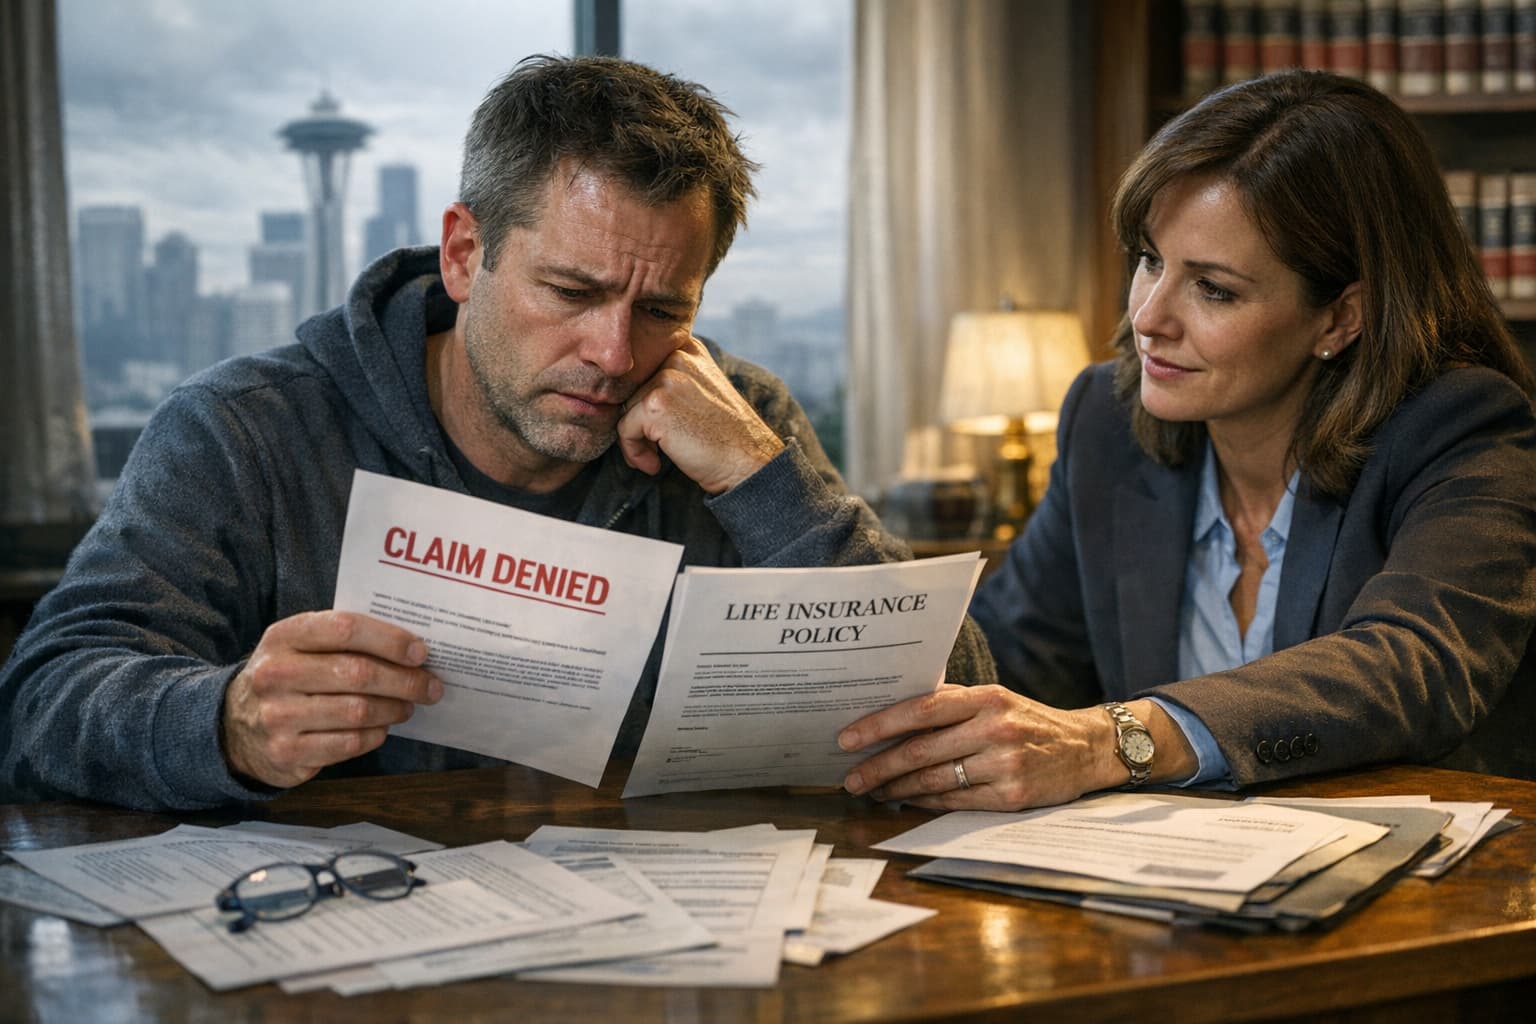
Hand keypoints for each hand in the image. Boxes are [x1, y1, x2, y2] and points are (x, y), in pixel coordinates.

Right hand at [221, 611, 443, 788]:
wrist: (234, 727)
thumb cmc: (288, 677)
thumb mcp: (300, 647)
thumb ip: (344, 640)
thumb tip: (411, 649)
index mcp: (284, 637)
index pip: (345, 628)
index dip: (389, 639)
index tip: (420, 652)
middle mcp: (275, 674)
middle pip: (357, 673)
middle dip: (405, 680)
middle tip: (430, 686)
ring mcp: (277, 716)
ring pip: (357, 711)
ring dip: (394, 709)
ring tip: (407, 706)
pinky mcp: (286, 753)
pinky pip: (348, 744)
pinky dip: (374, 736)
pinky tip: (381, 728)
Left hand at [616, 336, 784, 493]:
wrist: (749, 462)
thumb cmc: (725, 436)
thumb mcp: (703, 391)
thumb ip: (673, 380)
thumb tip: (625, 392)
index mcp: (688, 349)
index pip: (644, 372)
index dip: (644, 404)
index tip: (658, 429)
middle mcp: (677, 356)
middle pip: (631, 390)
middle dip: (639, 424)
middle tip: (657, 449)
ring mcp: (666, 378)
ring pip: (624, 410)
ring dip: (636, 440)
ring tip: (658, 457)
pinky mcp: (655, 404)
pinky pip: (624, 430)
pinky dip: (634, 453)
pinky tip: (656, 465)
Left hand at [836, 684, 1124, 810]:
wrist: (1086, 748)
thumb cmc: (1027, 720)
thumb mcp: (996, 698)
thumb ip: (951, 702)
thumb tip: (892, 714)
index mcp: (987, 698)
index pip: (921, 709)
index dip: (879, 724)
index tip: (847, 738)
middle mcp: (995, 729)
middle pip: (920, 751)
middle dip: (878, 766)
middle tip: (851, 778)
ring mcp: (1004, 765)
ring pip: (933, 781)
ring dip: (895, 789)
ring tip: (871, 791)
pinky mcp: (1011, 796)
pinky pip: (954, 802)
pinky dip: (924, 802)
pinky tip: (904, 801)